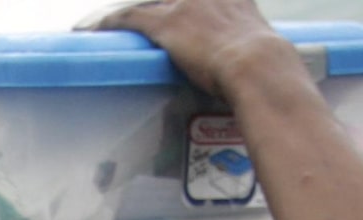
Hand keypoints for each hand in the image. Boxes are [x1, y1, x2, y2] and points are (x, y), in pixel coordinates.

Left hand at [101, 0, 297, 97]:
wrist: (259, 68)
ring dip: (129, 11)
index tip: (187, 9)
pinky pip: (130, 16)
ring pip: (147, 1)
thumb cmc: (268, 71)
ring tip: (109, 20)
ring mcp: (187, 4)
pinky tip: (93, 28)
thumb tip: (264, 71)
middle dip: (162, 7)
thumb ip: (255, 50)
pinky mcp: (168, 23)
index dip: (194, 5)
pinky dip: (110, 22)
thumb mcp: (264, 50)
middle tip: (157, 22)